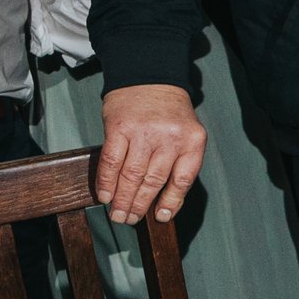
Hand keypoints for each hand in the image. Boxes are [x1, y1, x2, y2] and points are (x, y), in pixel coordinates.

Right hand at [96, 84, 206, 225]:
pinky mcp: (119, 127)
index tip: (161, 218)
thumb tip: (164, 202)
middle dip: (140, 205)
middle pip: (154, 181)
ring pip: (132, 175)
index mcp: (193, 141)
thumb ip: (179, 162)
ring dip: (123, 199)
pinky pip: (112, 161)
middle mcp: (170, 137)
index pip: (182, 180)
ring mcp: (144, 132)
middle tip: (130, 220)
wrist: (150, 78)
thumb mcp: (186, 134)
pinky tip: (105, 195)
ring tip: (118, 214)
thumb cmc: (169, 114)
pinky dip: (107, 182)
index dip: (171, 202)